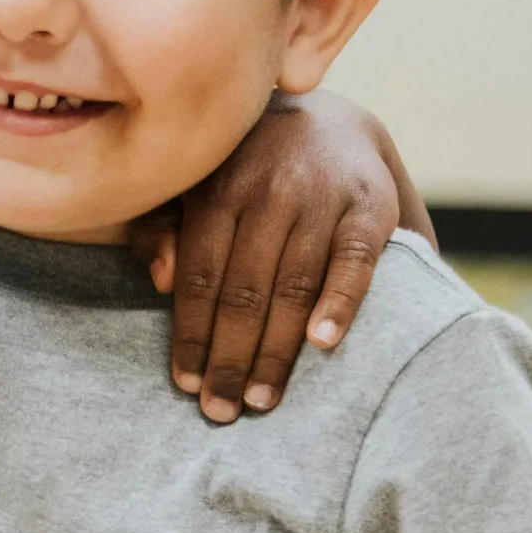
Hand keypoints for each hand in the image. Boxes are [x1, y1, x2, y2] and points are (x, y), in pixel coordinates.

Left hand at [146, 91, 431, 424]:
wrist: (332, 121)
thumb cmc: (247, 172)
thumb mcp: (196, 185)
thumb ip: (164, 229)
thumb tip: (161, 282)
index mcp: (217, 186)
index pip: (200, 275)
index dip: (192, 334)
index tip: (186, 385)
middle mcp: (268, 188)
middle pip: (244, 289)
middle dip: (230, 358)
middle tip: (221, 411)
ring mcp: (322, 195)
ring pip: (294, 284)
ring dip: (277, 350)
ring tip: (264, 400)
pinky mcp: (370, 204)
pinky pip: (354, 261)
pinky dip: (340, 302)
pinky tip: (322, 345)